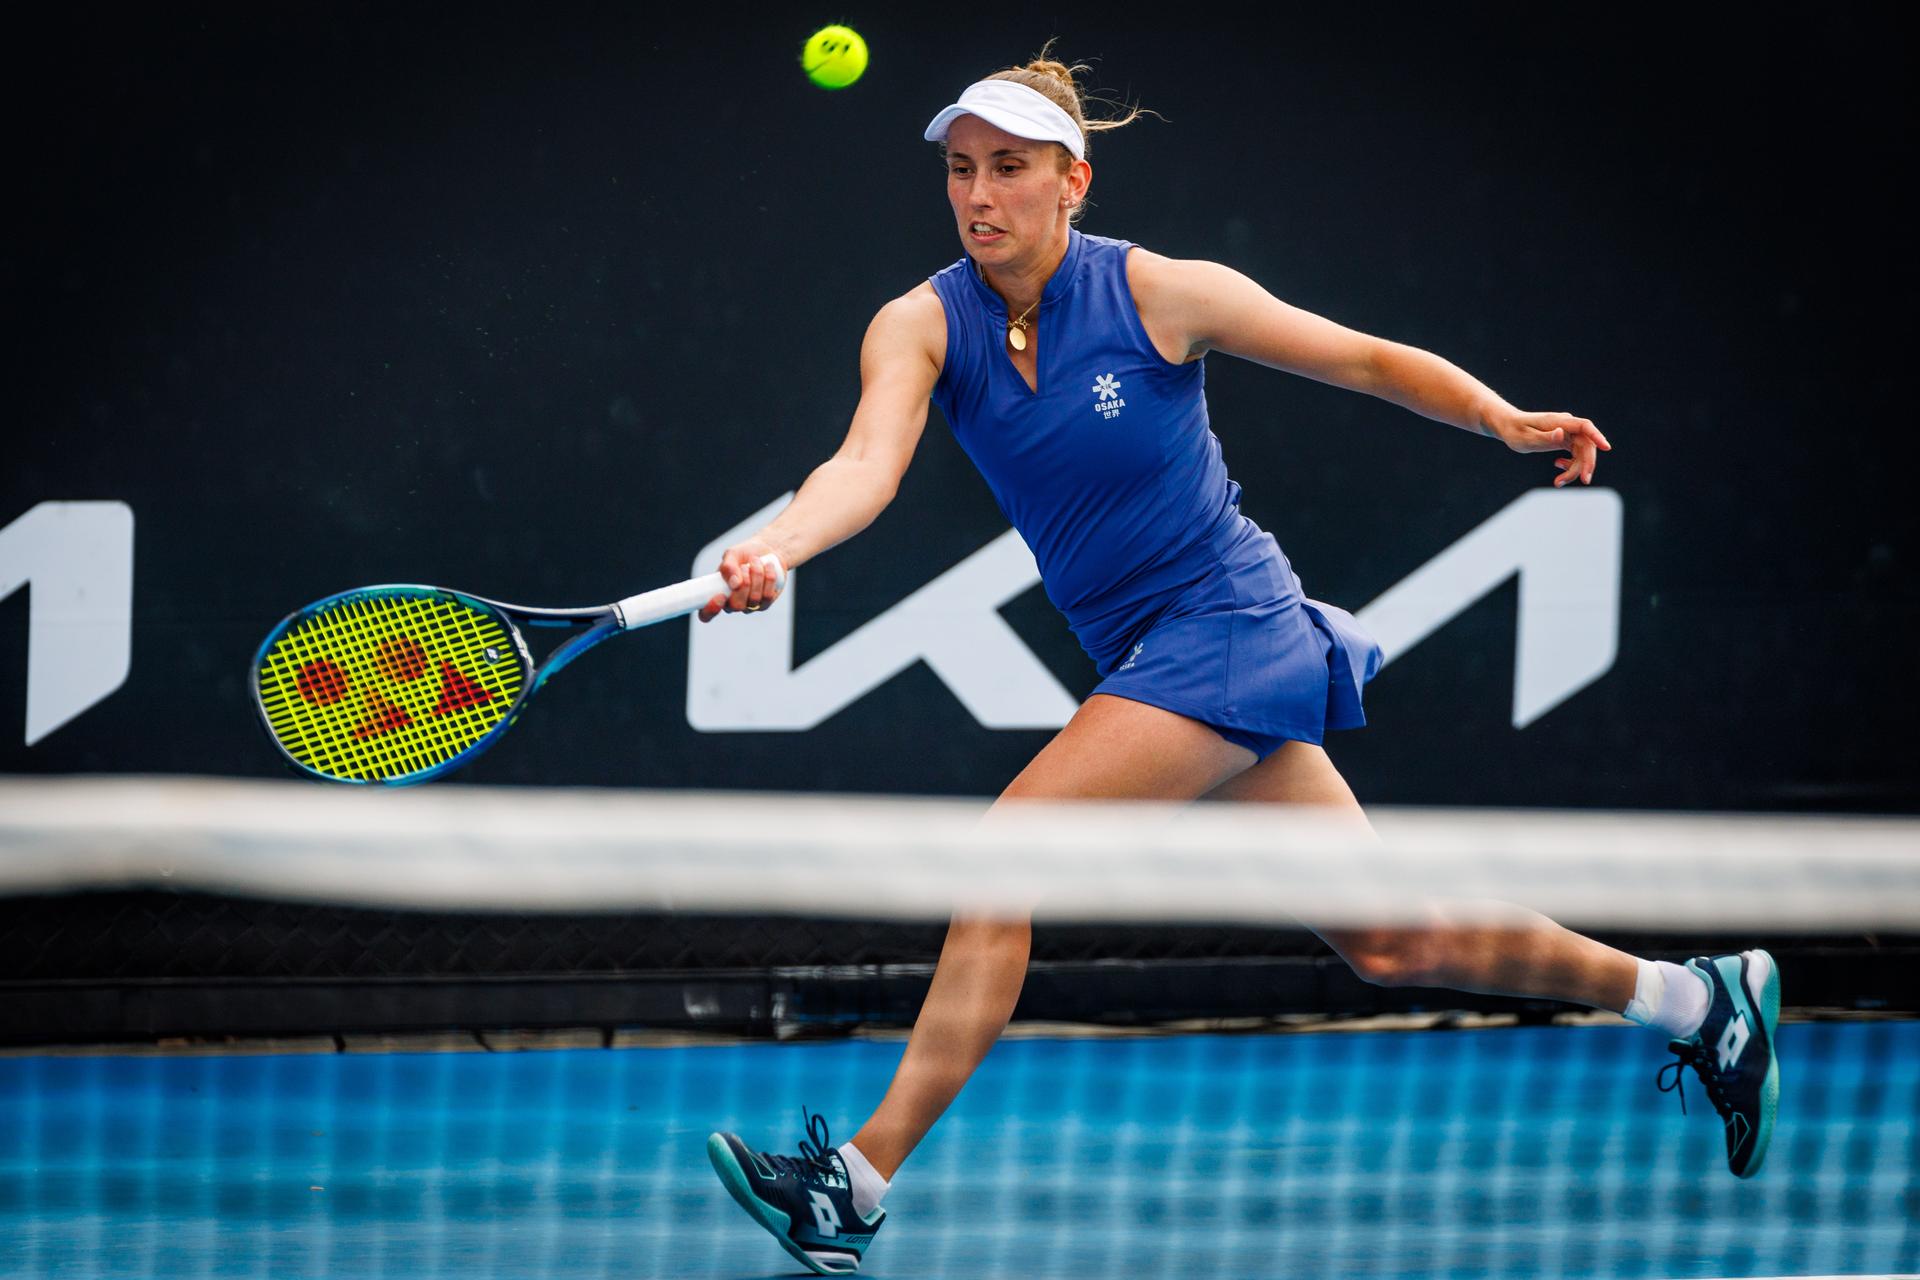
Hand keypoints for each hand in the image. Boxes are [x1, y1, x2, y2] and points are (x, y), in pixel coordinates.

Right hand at [697, 538, 785, 622]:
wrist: (765, 551)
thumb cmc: (744, 554)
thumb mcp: (732, 555)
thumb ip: (728, 567)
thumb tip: (734, 584)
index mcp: (716, 594)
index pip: (706, 614)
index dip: (711, 610)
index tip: (721, 595)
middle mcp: (732, 604)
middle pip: (736, 606)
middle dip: (744, 583)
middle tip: (745, 566)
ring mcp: (749, 606)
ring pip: (754, 599)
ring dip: (756, 576)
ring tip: (755, 561)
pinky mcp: (765, 603)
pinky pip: (768, 596)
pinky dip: (768, 578)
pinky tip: (768, 566)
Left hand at [1492, 410, 1611, 486]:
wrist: (1508, 427)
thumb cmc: (1515, 431)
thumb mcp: (1527, 439)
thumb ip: (1545, 438)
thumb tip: (1561, 434)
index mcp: (1559, 421)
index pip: (1584, 426)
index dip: (1597, 436)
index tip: (1606, 448)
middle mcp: (1567, 426)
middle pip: (1586, 444)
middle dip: (1586, 463)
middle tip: (1584, 481)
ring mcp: (1567, 433)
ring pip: (1581, 453)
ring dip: (1574, 469)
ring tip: (1558, 483)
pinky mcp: (1564, 440)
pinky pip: (1575, 454)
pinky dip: (1570, 465)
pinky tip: (1559, 468)